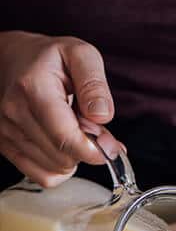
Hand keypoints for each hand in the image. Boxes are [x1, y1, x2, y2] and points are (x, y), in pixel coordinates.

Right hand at [0, 30, 122, 185]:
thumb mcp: (80, 54)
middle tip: (92, 129)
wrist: (10, 59)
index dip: (93, 149)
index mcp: (33, 88)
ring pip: (53, 170)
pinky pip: (41, 176)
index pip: (64, 137)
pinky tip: (63, 148)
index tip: (110, 146)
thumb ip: (94, 84)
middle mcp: (14, 113)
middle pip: (62, 157)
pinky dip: (59, 169)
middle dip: (87, 150)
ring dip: (73, 158)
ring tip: (74, 132)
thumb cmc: (48, 58)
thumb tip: (102, 116)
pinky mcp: (5, 146)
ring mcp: (6, 132)